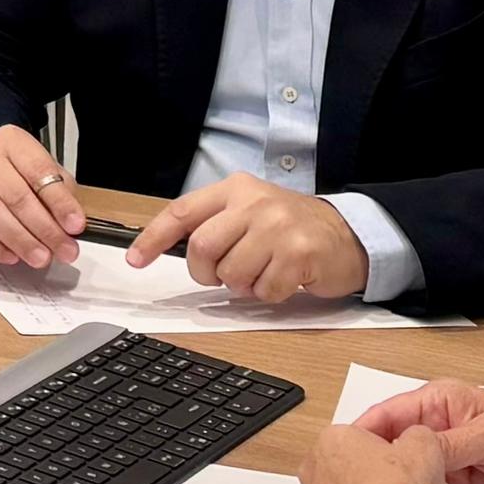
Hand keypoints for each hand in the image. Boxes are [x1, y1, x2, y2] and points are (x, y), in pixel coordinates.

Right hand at [0, 125, 90, 272]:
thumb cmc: (13, 172)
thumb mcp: (41, 169)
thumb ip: (59, 192)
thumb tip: (70, 226)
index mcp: (13, 142)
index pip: (39, 171)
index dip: (60, 202)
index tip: (76, 226)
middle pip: (17, 196)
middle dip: (44, 229)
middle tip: (64, 251)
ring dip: (20, 240)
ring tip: (41, 258)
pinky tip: (11, 257)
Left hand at [123, 172, 368, 302]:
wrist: (348, 234)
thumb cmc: (291, 227)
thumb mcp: (250, 211)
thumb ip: (213, 223)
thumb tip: (163, 248)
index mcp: (235, 189)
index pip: (182, 212)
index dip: (153, 238)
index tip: (135, 259)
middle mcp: (254, 202)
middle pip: (202, 248)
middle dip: (206, 273)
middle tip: (223, 276)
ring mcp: (278, 226)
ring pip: (231, 274)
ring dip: (242, 286)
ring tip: (262, 272)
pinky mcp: (299, 253)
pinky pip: (263, 291)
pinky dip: (269, 295)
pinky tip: (284, 279)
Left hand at [298, 410, 452, 483]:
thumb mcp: (423, 445)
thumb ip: (415, 434)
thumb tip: (417, 439)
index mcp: (331, 440)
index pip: (361, 435)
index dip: (388, 443)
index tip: (404, 454)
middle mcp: (313, 471)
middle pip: (346, 465)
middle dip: (370, 471)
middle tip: (400, 482)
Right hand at [354, 380, 483, 483]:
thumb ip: (452, 444)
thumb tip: (411, 455)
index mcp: (439, 405)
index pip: (390, 415)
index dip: (364, 434)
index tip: (342, 456)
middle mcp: (436, 433)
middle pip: (392, 450)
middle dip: (374, 468)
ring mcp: (445, 466)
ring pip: (407, 477)